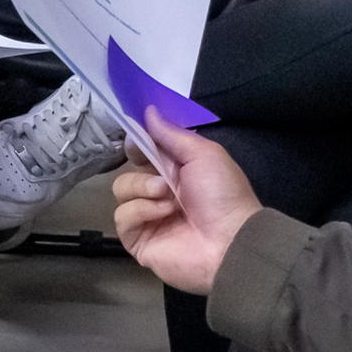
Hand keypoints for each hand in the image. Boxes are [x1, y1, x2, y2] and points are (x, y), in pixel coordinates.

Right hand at [111, 114, 261, 293]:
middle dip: (142, 169)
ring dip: (143, 189)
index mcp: (176, 172)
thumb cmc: (222, 195)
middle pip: (128, 170)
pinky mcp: (137, 240)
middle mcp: (159, 193)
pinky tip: (162, 214)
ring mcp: (147, 217)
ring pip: (121, 191)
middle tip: (162, 178)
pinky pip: (122, 217)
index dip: (138, 143)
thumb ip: (173, 134)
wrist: (229, 241)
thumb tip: (148, 111)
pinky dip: (140, 211)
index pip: (144, 152)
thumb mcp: (203, 154)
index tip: (137, 138)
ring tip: (168, 199)